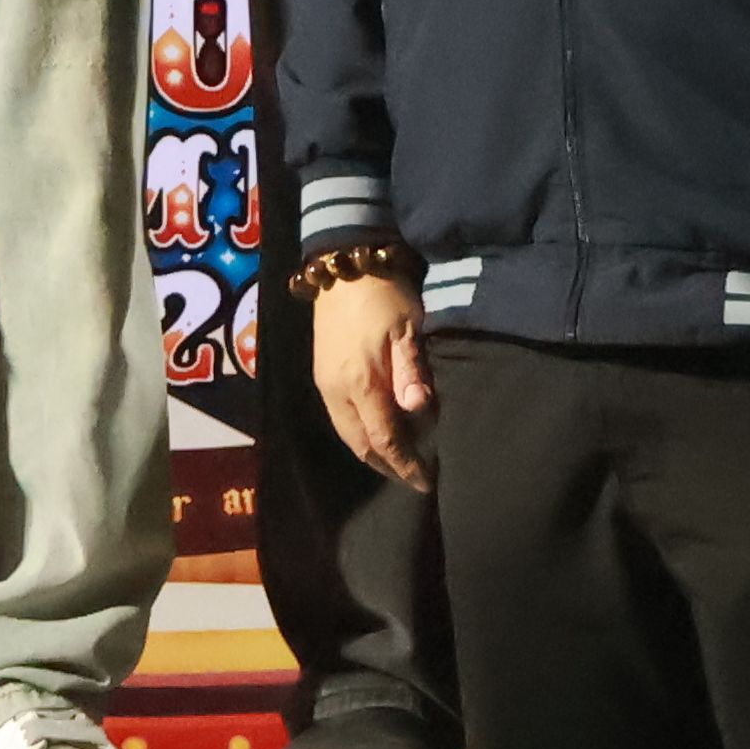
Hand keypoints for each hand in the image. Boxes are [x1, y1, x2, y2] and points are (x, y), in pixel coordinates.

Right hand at [309, 270, 435, 491]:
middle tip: (416, 477)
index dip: (406, 464)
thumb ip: (411, 371)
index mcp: (360, 383)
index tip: (427, 481)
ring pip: (348, 435)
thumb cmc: (383, 296)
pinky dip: (361, 435)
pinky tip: (377, 432)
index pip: (385, 439)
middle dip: (389, 466)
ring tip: (399, 461)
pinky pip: (341, 420)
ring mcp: (325, 385)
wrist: (343, 267)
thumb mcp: (406, 329)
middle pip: (362, 445)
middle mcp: (337, 392)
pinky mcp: (321, 376)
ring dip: (373, 453)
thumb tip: (418, 409)